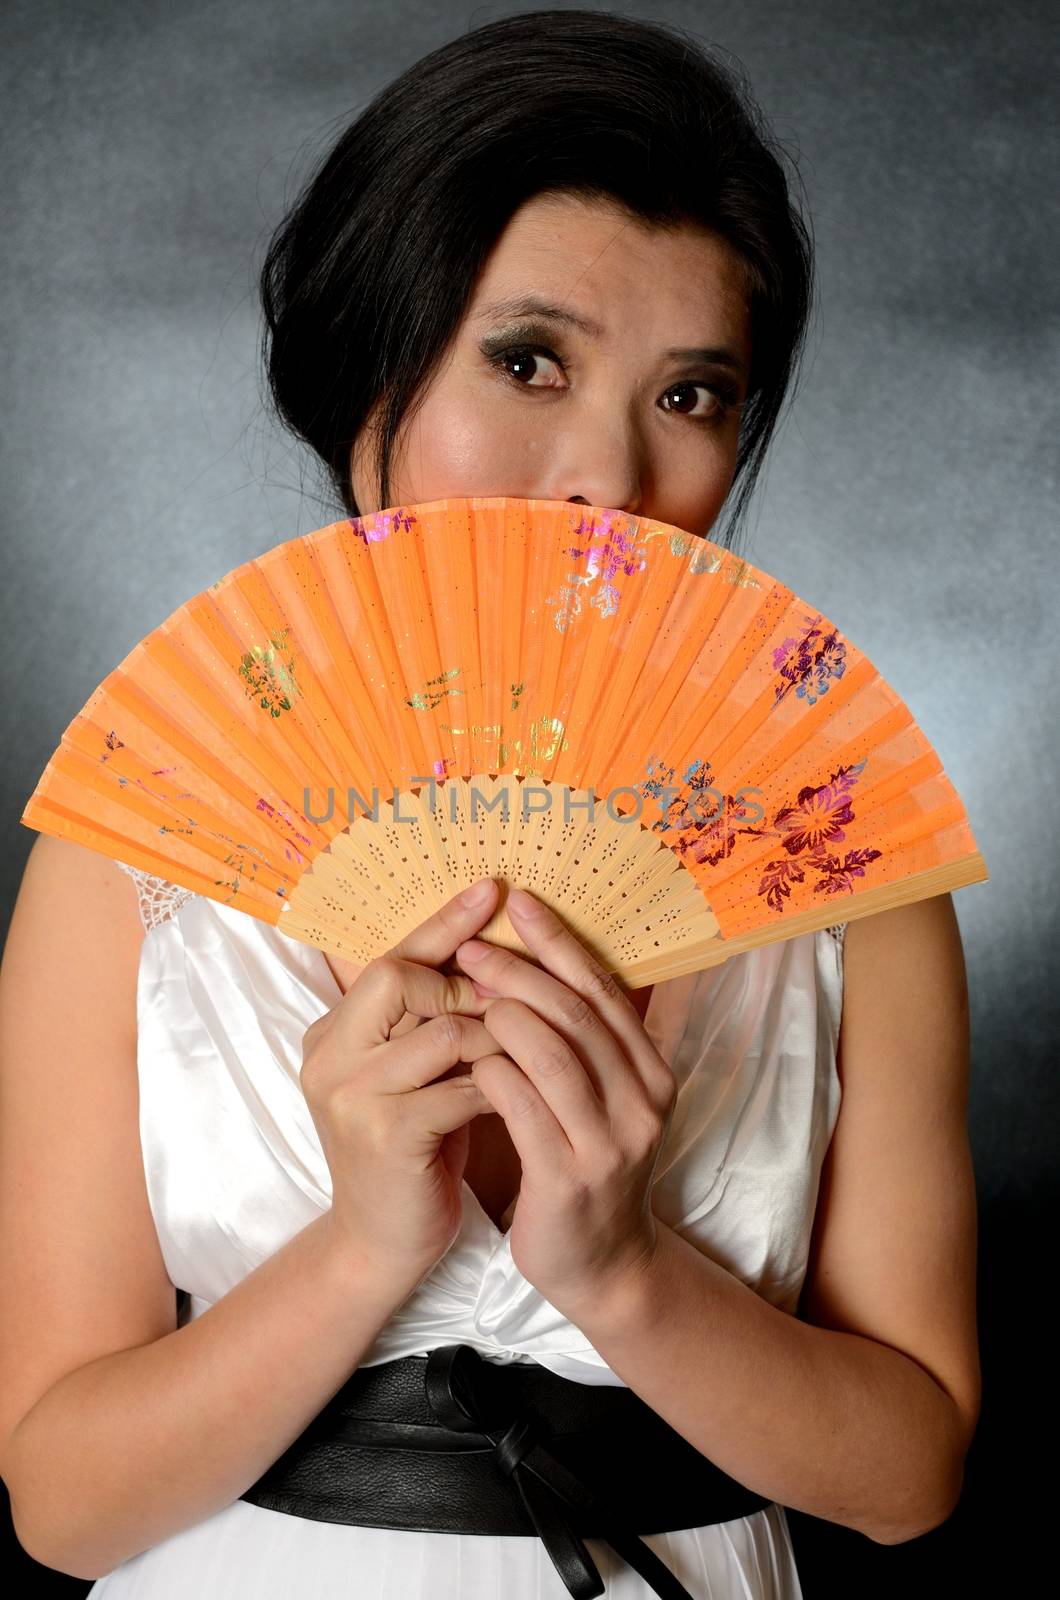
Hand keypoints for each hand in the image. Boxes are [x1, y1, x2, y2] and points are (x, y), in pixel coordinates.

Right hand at [299, 877, 503, 1289]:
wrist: (381, 1242)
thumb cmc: (413, 1146)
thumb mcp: (414, 1073)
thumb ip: (432, 1018)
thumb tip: (490, 949)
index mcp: (334, 1030)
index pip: (390, 956)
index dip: (444, 923)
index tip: (495, 890)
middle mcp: (330, 1053)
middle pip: (401, 977)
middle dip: (469, 984)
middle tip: (513, 1004)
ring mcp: (351, 1095)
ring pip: (443, 1030)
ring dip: (497, 1038)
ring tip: (524, 1054)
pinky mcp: (386, 1136)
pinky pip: (462, 1087)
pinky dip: (500, 1087)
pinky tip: (519, 1097)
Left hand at [454, 888, 677, 1320]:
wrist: (603, 1267)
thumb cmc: (586, 1166)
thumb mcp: (602, 1100)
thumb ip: (581, 1042)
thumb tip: (533, 962)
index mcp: (652, 1071)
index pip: (602, 989)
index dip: (559, 941)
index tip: (519, 902)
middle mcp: (642, 1101)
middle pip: (576, 1013)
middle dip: (519, 971)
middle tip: (471, 947)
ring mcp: (610, 1142)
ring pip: (552, 1054)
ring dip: (502, 1014)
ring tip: (461, 994)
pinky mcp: (569, 1179)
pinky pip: (524, 1108)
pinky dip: (491, 1072)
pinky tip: (465, 1055)